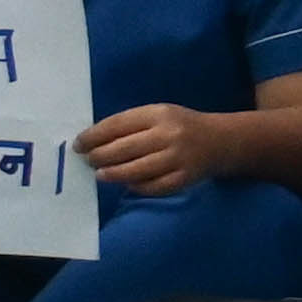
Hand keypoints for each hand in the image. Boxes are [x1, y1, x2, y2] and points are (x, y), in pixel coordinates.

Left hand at [76, 103, 221, 195]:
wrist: (222, 141)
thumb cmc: (180, 126)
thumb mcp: (159, 115)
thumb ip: (129, 125)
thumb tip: (92, 142)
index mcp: (159, 114)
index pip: (117, 125)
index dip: (93, 136)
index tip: (79, 144)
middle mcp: (169, 135)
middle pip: (122, 149)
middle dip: (99, 157)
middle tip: (89, 161)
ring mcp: (178, 158)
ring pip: (135, 171)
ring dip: (112, 174)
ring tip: (101, 175)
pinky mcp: (184, 178)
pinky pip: (152, 187)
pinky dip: (135, 187)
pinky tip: (127, 183)